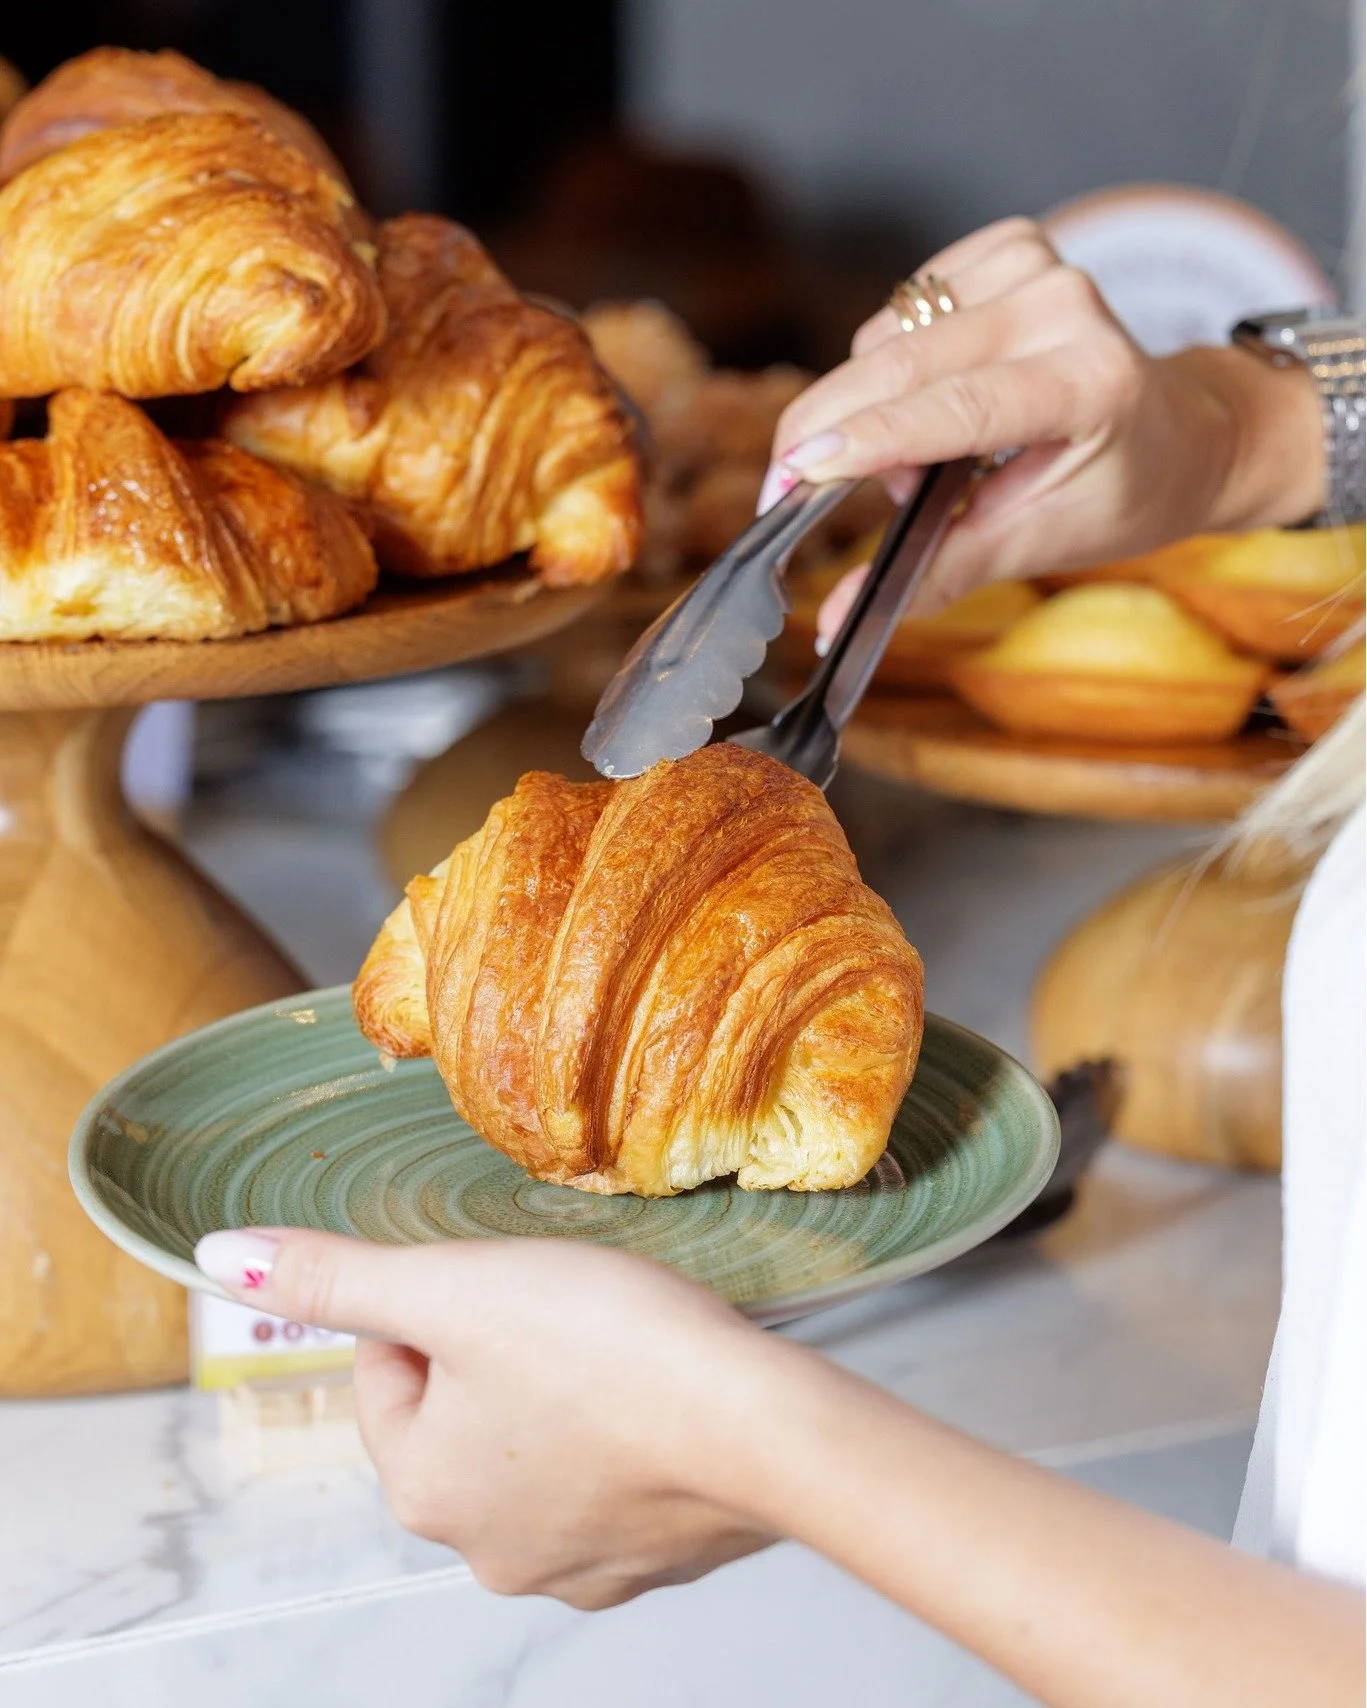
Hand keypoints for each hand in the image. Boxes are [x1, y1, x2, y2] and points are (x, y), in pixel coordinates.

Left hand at [195, 1229, 780, 1607]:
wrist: (764, 1426)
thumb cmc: (616, 1351)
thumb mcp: (457, 1288)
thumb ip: (337, 1276)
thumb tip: (225, 1257)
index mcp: (422, 1485)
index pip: (388, 1367)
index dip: (444, 1304)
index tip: (508, 1287)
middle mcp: (484, 1548)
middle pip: (461, 1410)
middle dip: (502, 1353)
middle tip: (567, 1311)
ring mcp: (572, 1566)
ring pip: (536, 1445)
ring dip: (562, 1394)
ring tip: (619, 1349)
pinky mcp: (648, 1560)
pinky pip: (608, 1482)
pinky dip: (622, 1438)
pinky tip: (657, 1399)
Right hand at [755, 218, 1323, 641]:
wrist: (1184, 433)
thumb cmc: (1118, 493)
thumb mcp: (1034, 545)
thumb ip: (932, 575)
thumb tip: (832, 623)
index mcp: (1091, 383)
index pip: (958, 407)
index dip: (868, 440)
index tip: (795, 476)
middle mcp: (1066, 307)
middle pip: (905, 360)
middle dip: (829, 427)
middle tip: (790, 491)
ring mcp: (1039, 266)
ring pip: (889, 335)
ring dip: (870, 403)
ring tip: (919, 460)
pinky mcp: (1012, 248)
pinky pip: (902, 307)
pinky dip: (893, 362)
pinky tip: (932, 397)